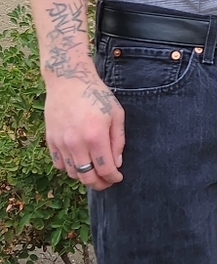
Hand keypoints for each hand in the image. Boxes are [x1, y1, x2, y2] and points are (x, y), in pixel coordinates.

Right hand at [45, 70, 125, 190]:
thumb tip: (117, 163)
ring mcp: (60, 141)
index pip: (105, 170)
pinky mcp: (50, 138)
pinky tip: (78, 162)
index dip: (113, 178)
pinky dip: (68, 168)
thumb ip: (118, 141)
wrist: (68, 80)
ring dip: (84, 176)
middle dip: (100, 184)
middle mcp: (76, 142)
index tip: (118, 177)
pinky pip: (58, 163)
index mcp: (95, 137)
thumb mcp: (116, 115)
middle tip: (107, 182)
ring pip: (71, 173)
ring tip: (94, 172)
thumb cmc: (97, 95)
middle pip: (87, 177)